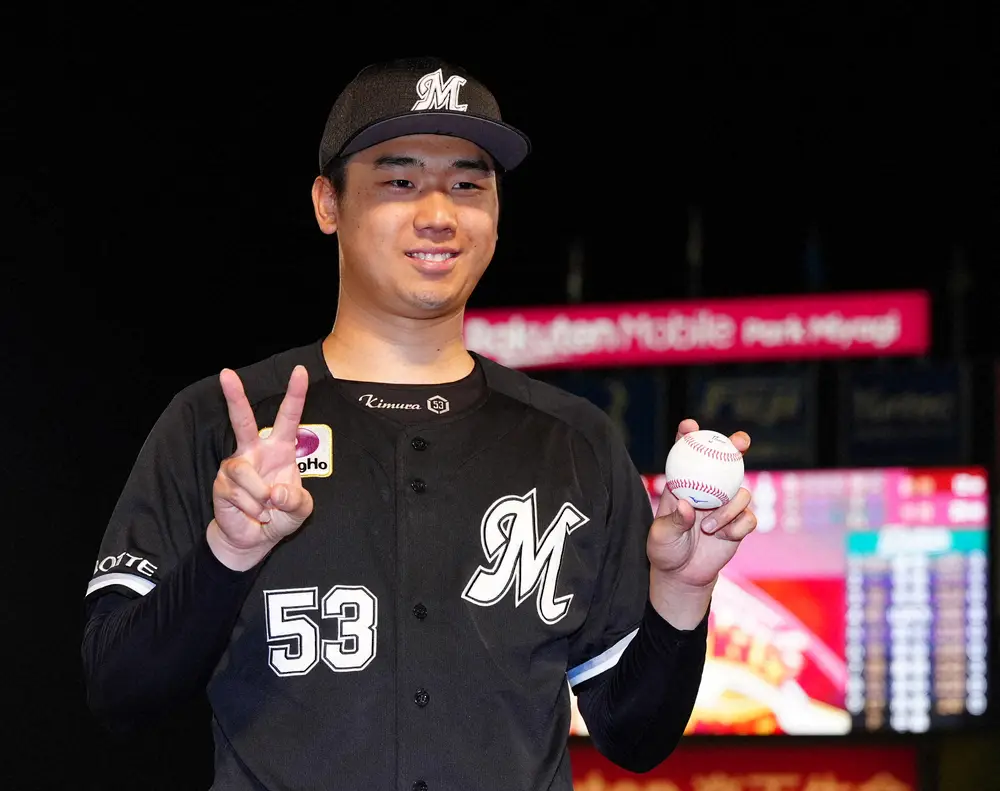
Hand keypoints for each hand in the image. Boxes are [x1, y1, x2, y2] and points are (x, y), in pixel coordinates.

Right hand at [206, 365, 313, 570]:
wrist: (256, 539)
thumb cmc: (281, 516)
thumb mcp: (301, 510)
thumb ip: (297, 500)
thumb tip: (276, 491)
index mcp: (280, 448)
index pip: (289, 417)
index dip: (295, 395)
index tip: (301, 371)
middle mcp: (255, 451)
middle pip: (243, 420)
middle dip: (234, 397)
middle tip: (226, 373)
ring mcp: (236, 465)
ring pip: (246, 472)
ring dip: (261, 496)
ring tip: (266, 508)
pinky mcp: (221, 483)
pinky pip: (238, 493)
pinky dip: (253, 508)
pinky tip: (255, 513)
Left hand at [646, 419, 756, 610]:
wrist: (683, 575)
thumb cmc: (665, 551)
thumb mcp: (661, 537)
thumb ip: (674, 521)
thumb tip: (687, 506)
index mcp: (684, 485)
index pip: (686, 454)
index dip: (688, 436)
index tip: (690, 425)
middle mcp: (708, 490)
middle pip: (725, 462)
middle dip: (735, 445)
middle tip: (740, 441)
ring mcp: (726, 506)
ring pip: (741, 493)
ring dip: (728, 508)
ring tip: (709, 527)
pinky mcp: (739, 524)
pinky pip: (748, 519)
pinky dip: (737, 527)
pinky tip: (724, 536)